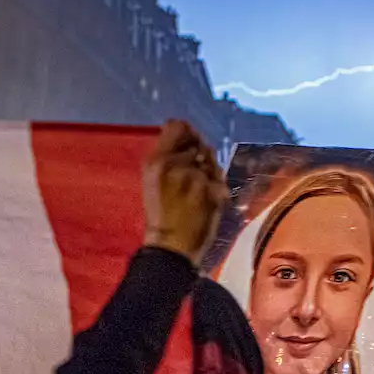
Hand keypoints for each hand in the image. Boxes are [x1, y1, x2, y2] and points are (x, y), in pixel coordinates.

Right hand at [142, 120, 225, 264]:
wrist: (170, 246)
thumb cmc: (161, 214)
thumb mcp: (153, 179)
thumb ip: (168, 154)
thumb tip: (186, 131)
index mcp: (156, 161)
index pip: (178, 126)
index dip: (187, 132)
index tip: (188, 144)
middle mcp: (176, 165)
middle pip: (199, 142)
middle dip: (199, 154)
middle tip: (191, 176)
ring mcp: (197, 178)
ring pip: (212, 160)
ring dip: (208, 171)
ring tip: (196, 190)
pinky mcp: (214, 191)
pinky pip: (220, 179)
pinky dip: (217, 187)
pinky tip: (205, 200)